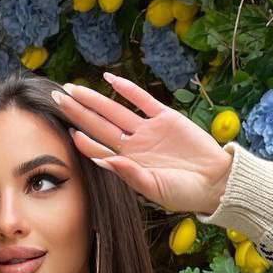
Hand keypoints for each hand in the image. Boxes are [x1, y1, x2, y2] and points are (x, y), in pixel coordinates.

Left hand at [53, 72, 232, 216]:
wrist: (215, 181)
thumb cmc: (184, 193)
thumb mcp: (154, 188)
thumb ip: (129, 174)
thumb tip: (104, 161)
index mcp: (129, 164)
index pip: (99, 149)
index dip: (82, 140)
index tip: (65, 130)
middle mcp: (134, 145)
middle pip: (100, 125)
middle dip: (79, 112)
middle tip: (57, 99)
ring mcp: (148, 130)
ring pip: (115, 110)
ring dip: (95, 100)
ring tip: (74, 89)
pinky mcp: (165, 117)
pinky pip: (142, 100)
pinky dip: (126, 89)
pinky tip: (109, 79)